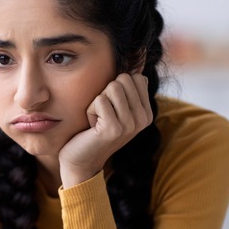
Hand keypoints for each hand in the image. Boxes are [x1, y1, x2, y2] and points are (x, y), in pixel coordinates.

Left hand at [58, 73, 152, 187]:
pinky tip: (92, 127)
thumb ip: (128, 90)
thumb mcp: (116, 108)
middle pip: (123, 79)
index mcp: (146, 113)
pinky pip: (100, 100)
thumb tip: (139, 69)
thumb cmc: (95, 130)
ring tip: (98, 120)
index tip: (112, 109)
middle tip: (103, 114)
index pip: (135, 77)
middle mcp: (143, 119)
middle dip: (106, 93)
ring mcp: (130, 125)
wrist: (81, 159)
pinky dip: (90, 110)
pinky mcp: (114, 129)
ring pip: (112, 87)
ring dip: (97, 101)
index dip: (116, 88)